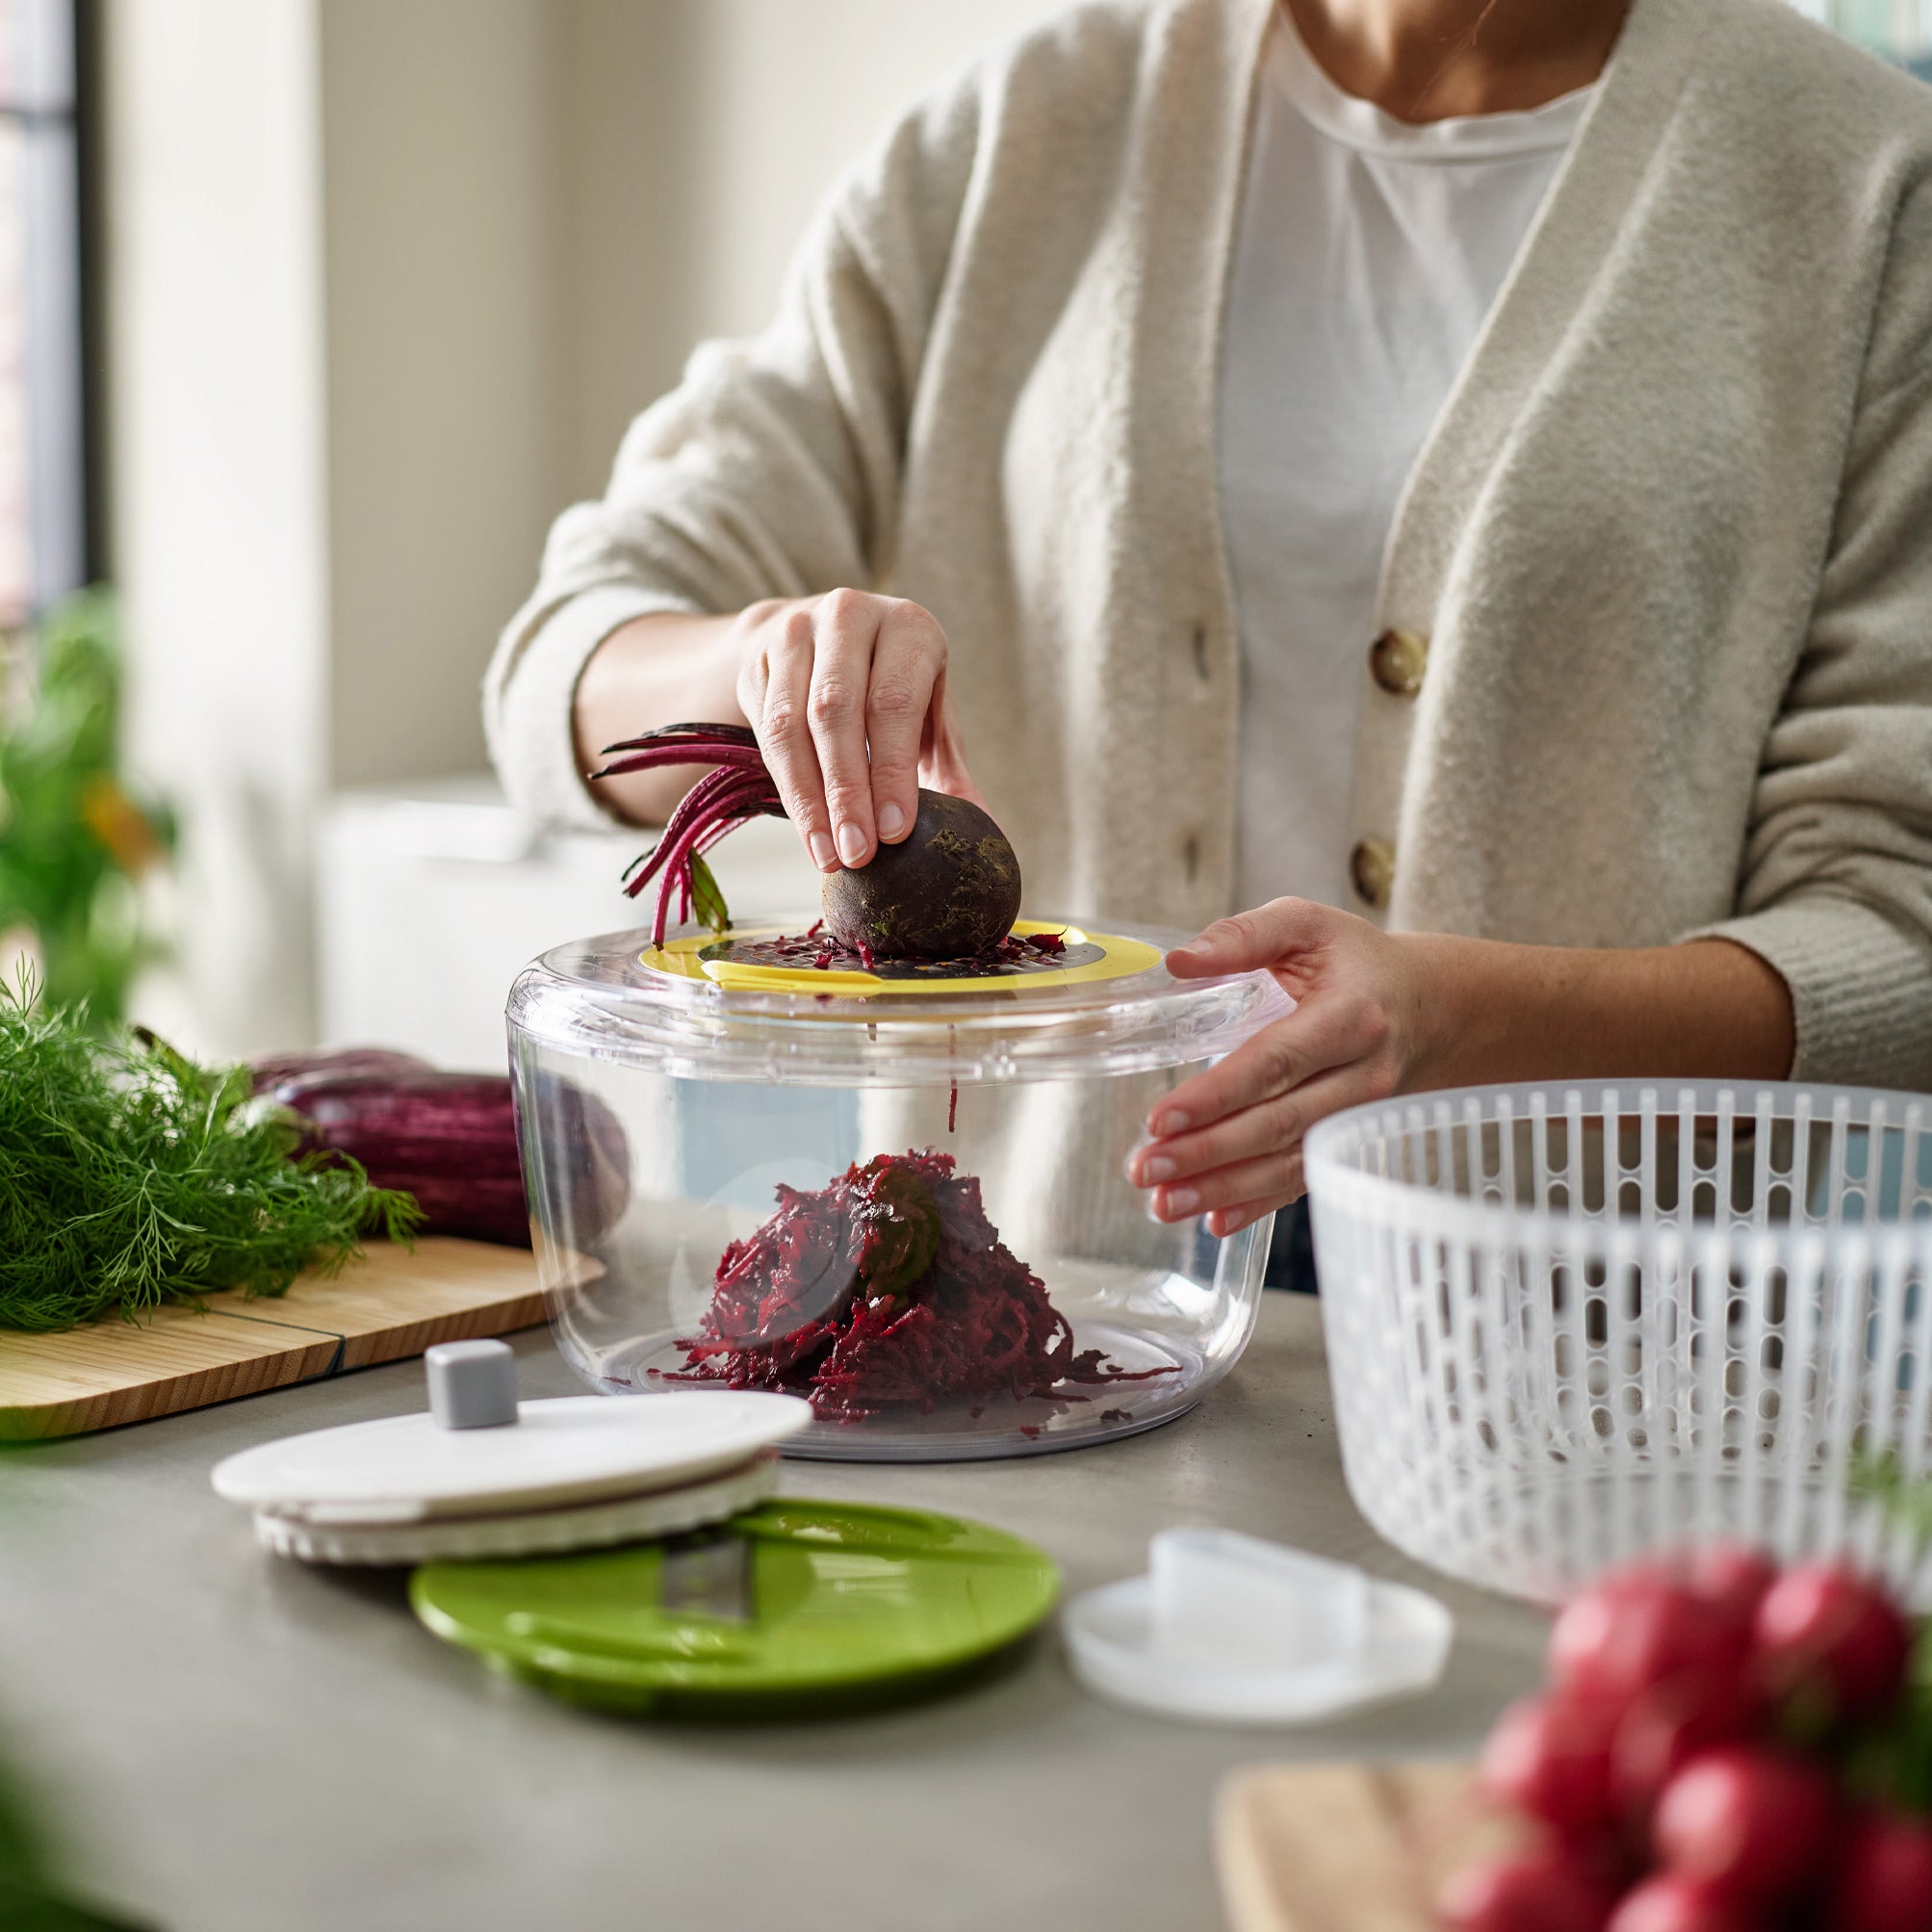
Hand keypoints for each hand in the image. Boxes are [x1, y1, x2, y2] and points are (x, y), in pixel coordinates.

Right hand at [733, 588, 980, 873]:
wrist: (820, 640)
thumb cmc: (890, 686)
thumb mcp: (929, 714)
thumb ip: (951, 770)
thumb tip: (984, 831)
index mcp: (908, 625)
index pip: (894, 701)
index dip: (892, 770)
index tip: (894, 832)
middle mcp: (849, 617)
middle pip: (837, 711)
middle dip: (847, 791)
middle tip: (858, 853)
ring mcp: (794, 633)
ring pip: (791, 724)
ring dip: (809, 799)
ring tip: (829, 855)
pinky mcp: (757, 660)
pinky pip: (765, 731)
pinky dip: (787, 787)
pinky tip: (808, 829)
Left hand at [1127, 899, 1426, 1236]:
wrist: (1429, 1006)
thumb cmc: (1355, 961)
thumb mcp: (1307, 925)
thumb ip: (1243, 936)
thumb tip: (1177, 963)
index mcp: (1349, 1016)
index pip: (1276, 1062)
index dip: (1218, 1094)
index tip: (1162, 1119)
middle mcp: (1360, 1076)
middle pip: (1277, 1123)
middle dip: (1208, 1153)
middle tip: (1146, 1170)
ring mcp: (1357, 1119)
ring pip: (1287, 1162)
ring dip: (1223, 1188)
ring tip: (1163, 1202)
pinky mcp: (1346, 1142)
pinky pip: (1301, 1180)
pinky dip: (1258, 1206)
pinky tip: (1213, 1223)